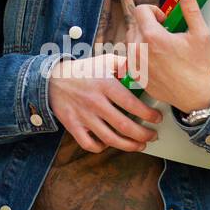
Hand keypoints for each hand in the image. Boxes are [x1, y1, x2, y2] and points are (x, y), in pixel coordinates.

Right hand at [47, 53, 163, 152]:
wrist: (52, 79)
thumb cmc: (84, 71)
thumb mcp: (104, 61)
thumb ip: (124, 64)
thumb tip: (143, 68)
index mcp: (105, 85)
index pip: (132, 104)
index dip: (149, 115)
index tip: (157, 119)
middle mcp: (95, 102)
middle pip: (124, 126)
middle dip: (143, 135)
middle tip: (152, 136)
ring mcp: (83, 115)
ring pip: (110, 139)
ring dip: (129, 146)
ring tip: (139, 145)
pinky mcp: (73, 125)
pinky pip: (89, 144)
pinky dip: (101, 148)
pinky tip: (109, 144)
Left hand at [126, 0, 209, 112]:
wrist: (195, 95)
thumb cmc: (198, 65)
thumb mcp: (201, 34)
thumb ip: (191, 10)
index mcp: (152, 37)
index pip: (140, 10)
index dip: (152, 10)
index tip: (163, 19)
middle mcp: (139, 49)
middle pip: (134, 24)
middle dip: (147, 24)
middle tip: (164, 32)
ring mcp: (135, 63)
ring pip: (130, 40)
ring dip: (142, 38)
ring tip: (160, 45)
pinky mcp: (134, 74)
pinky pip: (131, 56)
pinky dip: (140, 53)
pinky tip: (155, 59)